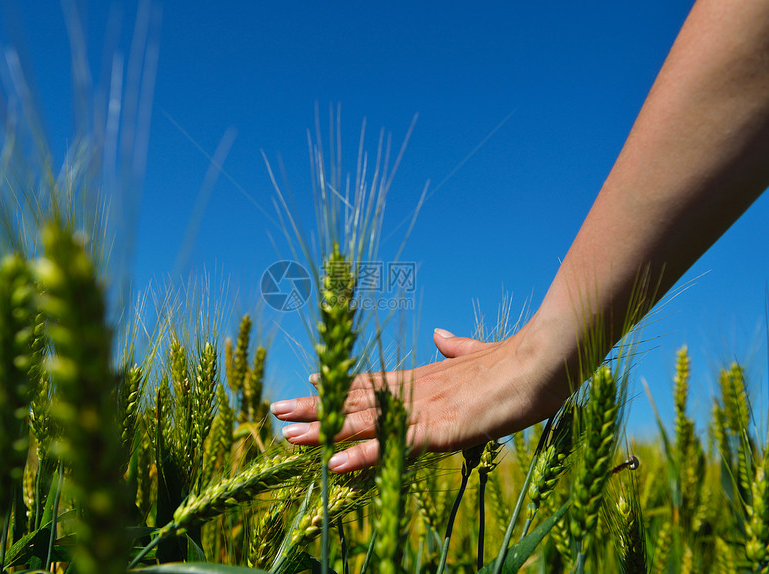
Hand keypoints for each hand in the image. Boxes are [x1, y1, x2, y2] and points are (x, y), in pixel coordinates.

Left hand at [270, 323, 569, 472]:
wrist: (540, 362)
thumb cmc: (515, 360)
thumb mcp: (479, 353)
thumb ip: (457, 347)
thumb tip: (441, 335)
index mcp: (423, 375)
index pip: (371, 380)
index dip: (339, 386)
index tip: (310, 385)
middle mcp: (414, 389)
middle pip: (355, 398)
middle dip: (315, 407)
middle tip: (276, 410)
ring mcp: (422, 409)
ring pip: (362, 421)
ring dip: (323, 430)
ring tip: (286, 435)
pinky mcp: (437, 429)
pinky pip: (391, 446)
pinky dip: (360, 456)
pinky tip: (333, 463)